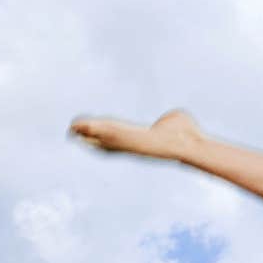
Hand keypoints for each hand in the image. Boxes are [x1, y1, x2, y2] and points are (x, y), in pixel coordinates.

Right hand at [68, 107, 205, 161]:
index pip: (118, 134)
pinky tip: (84, 127)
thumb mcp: (174, 120)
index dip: (102, 132)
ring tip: (73, 127)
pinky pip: (113, 133)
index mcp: (142, 138)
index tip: (88, 129)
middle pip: (108, 137)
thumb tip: (171, 118)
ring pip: (107, 135)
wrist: (191, 143)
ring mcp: (133, 144)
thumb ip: (168, 119)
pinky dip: (98, 130)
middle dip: (90, 133)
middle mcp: (135, 144)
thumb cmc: (189, 133)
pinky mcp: (134, 142)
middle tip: (72, 129)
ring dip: (89, 131)